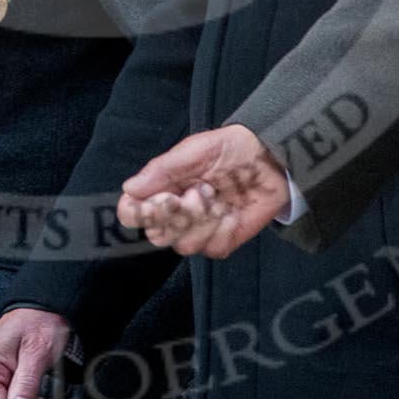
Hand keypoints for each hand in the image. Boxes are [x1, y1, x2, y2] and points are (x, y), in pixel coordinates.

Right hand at [117, 124, 288, 258]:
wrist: (268, 159)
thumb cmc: (228, 149)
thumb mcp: (194, 151)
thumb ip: (161, 170)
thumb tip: (130, 188)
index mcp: (160, 190)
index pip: (132, 213)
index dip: (140, 213)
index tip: (163, 199)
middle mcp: (174, 214)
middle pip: (157, 235)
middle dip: (179, 216)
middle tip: (199, 191)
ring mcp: (197, 230)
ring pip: (185, 245)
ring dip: (205, 220)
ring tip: (218, 197)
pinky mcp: (220, 241)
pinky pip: (213, 249)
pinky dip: (224, 230)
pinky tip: (232, 211)